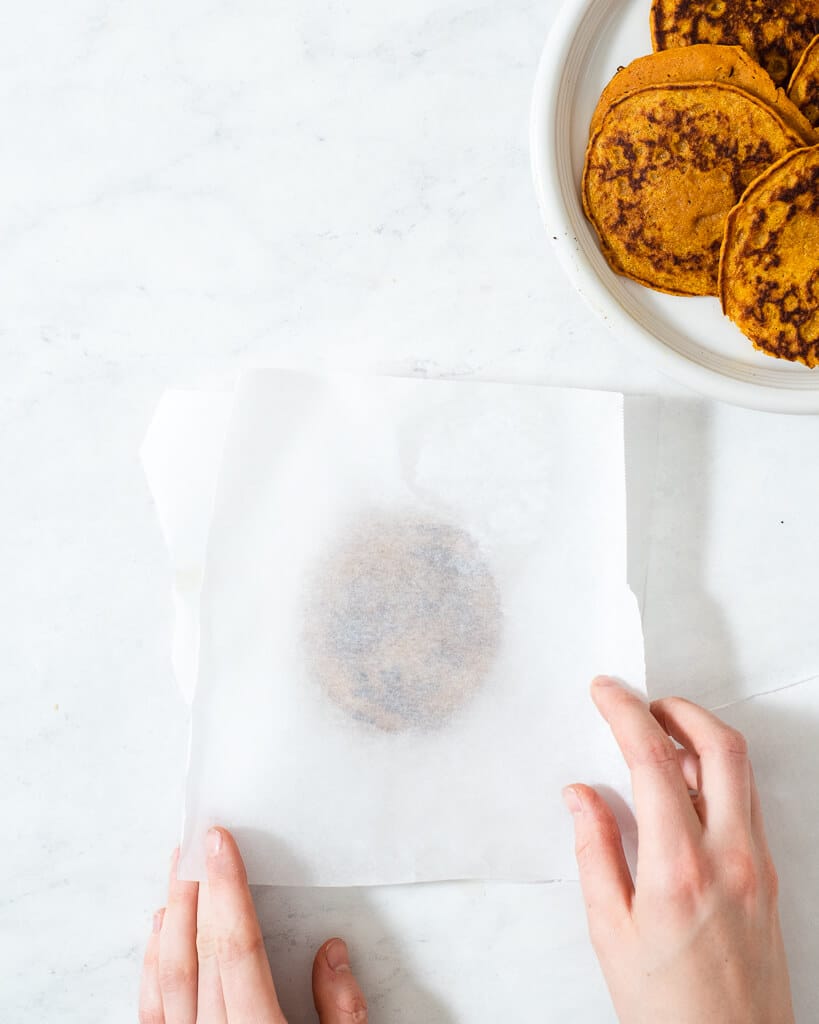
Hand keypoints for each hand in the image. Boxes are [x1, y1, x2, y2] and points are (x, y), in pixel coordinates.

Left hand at [139, 827, 367, 1022]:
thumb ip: (343, 1014)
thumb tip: (330, 953)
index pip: (236, 947)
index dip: (227, 889)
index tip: (219, 841)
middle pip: (193, 955)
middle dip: (192, 892)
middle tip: (193, 844)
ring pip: (164, 980)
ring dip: (168, 921)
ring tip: (176, 877)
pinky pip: (150, 1012)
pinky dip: (152, 966)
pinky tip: (158, 939)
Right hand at [564, 676, 793, 1023]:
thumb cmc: (666, 1010)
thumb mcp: (609, 932)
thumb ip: (595, 851)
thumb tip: (582, 795)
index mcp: (679, 868)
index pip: (653, 760)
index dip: (625, 712)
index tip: (605, 691)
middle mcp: (730, 857)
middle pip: (720, 747)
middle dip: (679, 708)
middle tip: (643, 703)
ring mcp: (758, 866)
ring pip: (741, 771)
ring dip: (701, 738)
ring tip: (659, 744)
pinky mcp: (769, 878)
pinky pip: (746, 803)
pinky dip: (716, 775)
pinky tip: (683, 790)